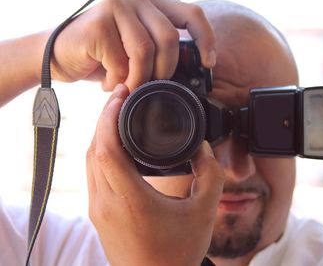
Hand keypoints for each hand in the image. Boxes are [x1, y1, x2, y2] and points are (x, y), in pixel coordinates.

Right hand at [51, 0, 215, 89]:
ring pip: (146, 50)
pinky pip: (122, 61)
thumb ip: (162, 50)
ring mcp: (116, 5)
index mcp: (152, 3)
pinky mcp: (98, 21)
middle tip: (152, 85)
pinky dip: (118, 80)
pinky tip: (107, 82)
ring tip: (127, 86)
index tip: (209, 63)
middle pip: (170, 37)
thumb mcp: (138, 51)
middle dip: (165, 70)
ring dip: (139, 78)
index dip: (205, 39)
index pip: (191, 14)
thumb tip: (193, 67)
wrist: (59, 57)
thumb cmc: (103, 57)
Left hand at [86, 84, 225, 265]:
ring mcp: (98, 211)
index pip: (106, 147)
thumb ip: (210, 175)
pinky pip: (92, 176)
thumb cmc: (179, 253)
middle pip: (93, 150)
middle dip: (103, 119)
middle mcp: (106, 203)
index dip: (109, 116)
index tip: (120, 95)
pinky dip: (100, 154)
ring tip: (117, 117)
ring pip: (89, 163)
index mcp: (129, 199)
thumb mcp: (204, 211)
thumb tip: (203, 148)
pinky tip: (115, 147)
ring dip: (99, 136)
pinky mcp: (98, 216)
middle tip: (120, 99)